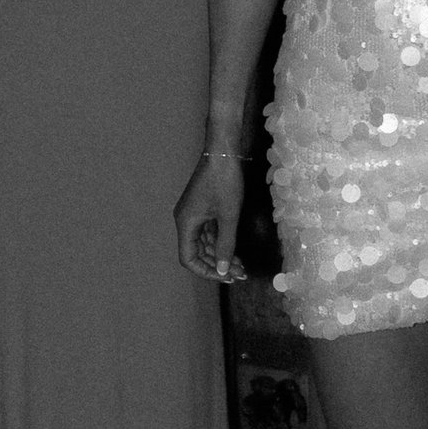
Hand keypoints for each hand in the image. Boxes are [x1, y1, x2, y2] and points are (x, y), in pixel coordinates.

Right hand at [174, 149, 246, 282]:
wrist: (224, 152)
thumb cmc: (225, 182)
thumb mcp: (228, 216)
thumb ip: (225, 245)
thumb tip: (221, 270)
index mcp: (186, 223)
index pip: (188, 258)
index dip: (205, 271)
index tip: (225, 277)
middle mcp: (186, 220)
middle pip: (198, 252)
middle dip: (217, 265)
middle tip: (239, 274)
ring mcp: (194, 214)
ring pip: (205, 243)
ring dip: (221, 255)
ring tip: (241, 267)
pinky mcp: (203, 208)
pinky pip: (209, 232)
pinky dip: (221, 242)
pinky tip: (236, 251)